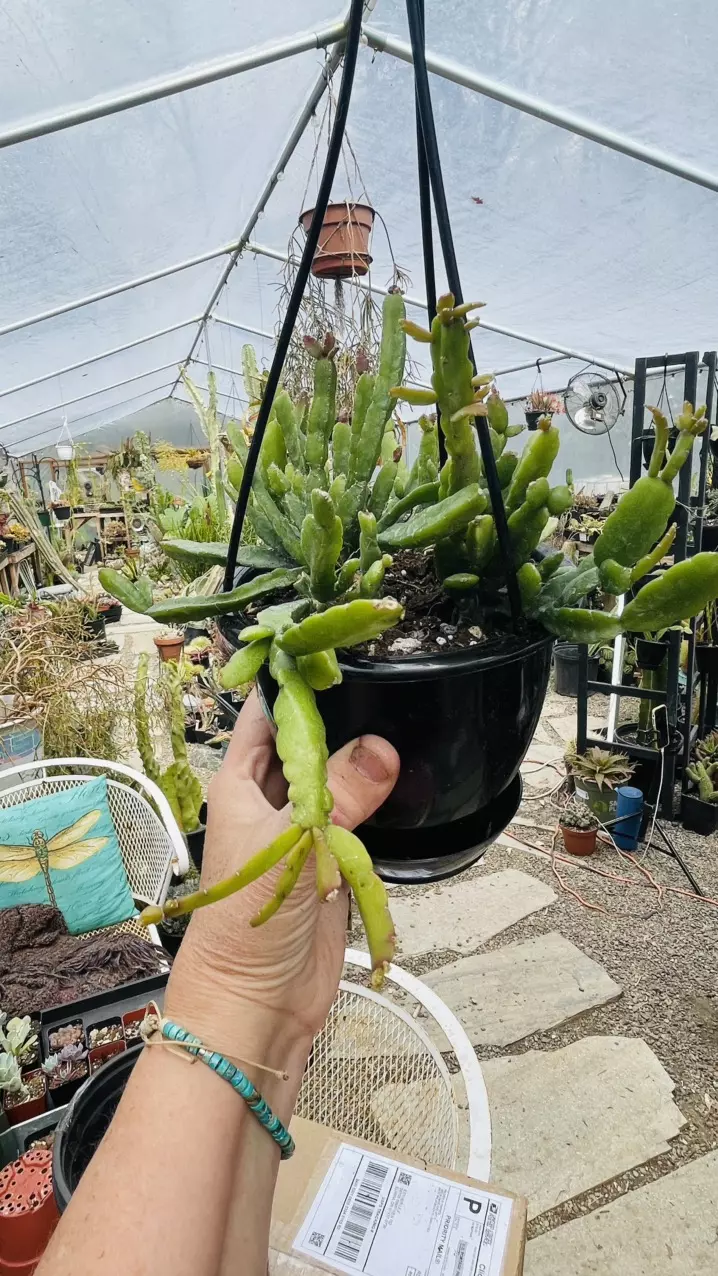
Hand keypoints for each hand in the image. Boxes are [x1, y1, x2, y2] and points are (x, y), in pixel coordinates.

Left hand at [165, 692, 398, 1068]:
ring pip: (335, 778)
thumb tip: (381, 749)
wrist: (259, 1003)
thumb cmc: (248, 926)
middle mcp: (270, 801)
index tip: (332, 651)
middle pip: (305, 742)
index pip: (265, 717)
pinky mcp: (333, 861)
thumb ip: (338, 796)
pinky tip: (405, 777)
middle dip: (338, 716)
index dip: (292, 683)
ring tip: (404, 717)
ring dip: (361, 758)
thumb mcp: (292, 848)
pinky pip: (358, 817)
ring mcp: (303, 830)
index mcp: (240, 785)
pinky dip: (378, 800)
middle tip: (385, 677)